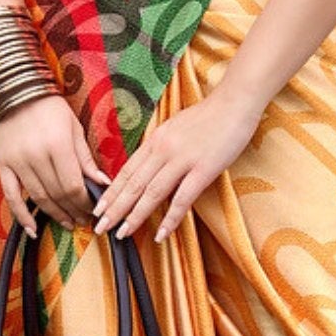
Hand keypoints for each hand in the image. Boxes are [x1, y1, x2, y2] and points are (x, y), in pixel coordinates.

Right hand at [0, 94, 109, 234]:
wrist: (16, 92)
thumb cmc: (51, 109)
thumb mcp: (75, 128)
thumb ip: (86, 158)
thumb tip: (103, 184)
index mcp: (58, 145)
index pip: (74, 185)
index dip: (85, 202)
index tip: (94, 209)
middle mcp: (36, 156)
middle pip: (58, 194)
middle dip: (74, 210)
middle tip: (85, 219)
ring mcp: (17, 162)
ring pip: (39, 198)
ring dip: (55, 214)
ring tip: (69, 223)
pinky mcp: (3, 165)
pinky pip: (11, 196)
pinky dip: (21, 215)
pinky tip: (33, 230)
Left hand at [92, 87, 261, 244]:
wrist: (236, 102)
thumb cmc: (209, 115)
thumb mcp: (175, 127)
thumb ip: (161, 146)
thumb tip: (148, 164)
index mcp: (155, 139)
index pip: (126, 171)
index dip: (111, 192)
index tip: (99, 208)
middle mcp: (163, 149)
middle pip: (133, 184)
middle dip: (114, 209)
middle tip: (100, 227)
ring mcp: (183, 159)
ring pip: (152, 193)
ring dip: (135, 216)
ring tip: (122, 233)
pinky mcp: (204, 169)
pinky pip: (182, 198)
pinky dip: (170, 219)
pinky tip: (161, 234)